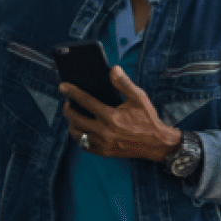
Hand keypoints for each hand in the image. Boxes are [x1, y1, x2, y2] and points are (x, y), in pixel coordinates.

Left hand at [60, 67, 180, 161]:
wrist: (158, 144)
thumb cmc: (148, 119)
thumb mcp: (139, 98)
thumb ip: (124, 83)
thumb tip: (113, 69)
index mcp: (111, 116)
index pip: (85, 101)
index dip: (72, 92)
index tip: (62, 86)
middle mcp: (104, 131)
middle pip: (75, 119)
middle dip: (68, 109)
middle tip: (67, 104)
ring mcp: (103, 143)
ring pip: (77, 134)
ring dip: (71, 124)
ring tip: (73, 116)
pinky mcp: (105, 152)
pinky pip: (84, 145)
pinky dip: (79, 137)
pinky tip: (81, 130)